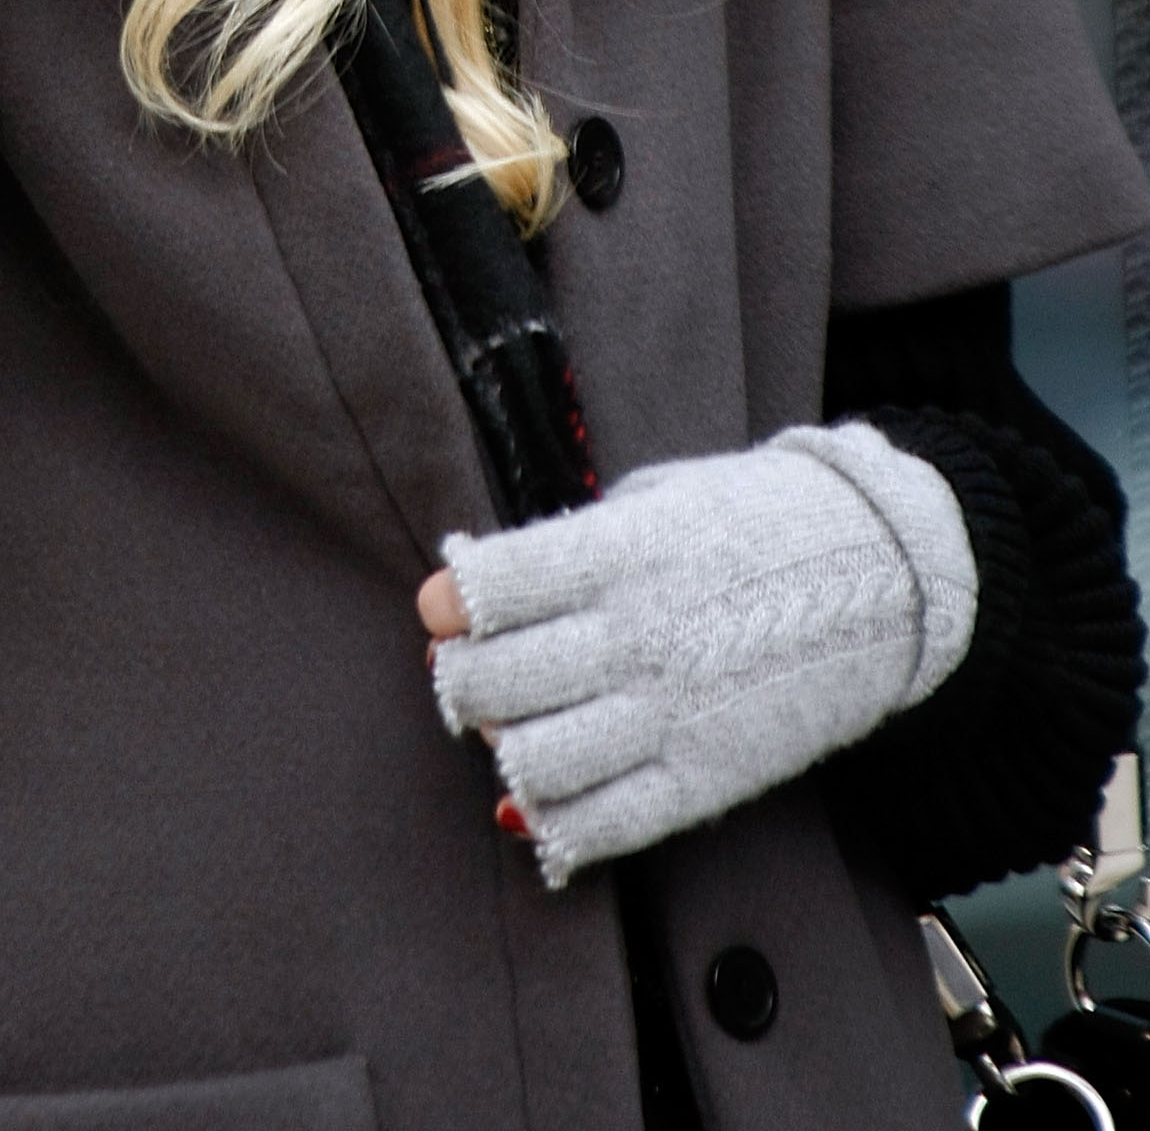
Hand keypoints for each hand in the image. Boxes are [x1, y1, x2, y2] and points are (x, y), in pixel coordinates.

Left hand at [419, 421, 976, 887]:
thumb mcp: (656, 499)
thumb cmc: (752, 523)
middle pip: (498, 682)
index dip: (450, 602)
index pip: (496, 587)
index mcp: (625, 552)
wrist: (883, 574)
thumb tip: (479, 585)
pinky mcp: (708, 778)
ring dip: (503, 752)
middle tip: (466, 672)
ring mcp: (675, 715)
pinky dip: (556, 826)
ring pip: (536, 764)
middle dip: (461, 681)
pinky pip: (606, 824)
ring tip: (513, 729)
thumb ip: (574, 542)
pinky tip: (546, 802)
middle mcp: (641, 636)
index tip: (442, 605)